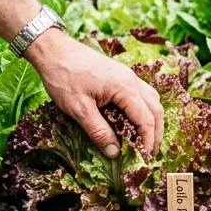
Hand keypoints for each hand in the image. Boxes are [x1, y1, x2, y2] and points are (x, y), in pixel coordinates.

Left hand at [24, 28, 163, 157]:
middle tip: (149, 154)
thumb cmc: (64, 76)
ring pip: (152, 100)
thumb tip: (114, 153)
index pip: (146, 119)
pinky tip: (134, 121)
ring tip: (145, 140)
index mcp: (124, 88)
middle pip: (156, 109)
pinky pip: (141, 94)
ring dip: (153, 121)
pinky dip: (144, 110)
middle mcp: (131, 80)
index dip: (148, 141)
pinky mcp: (120, 75)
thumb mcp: (79, 109)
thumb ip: (98, 131)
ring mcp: (127, 76)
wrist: (54, 50)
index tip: (145, 159)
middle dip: (156, 133)